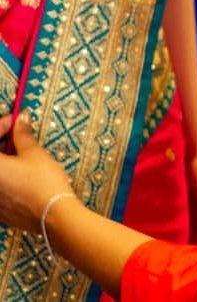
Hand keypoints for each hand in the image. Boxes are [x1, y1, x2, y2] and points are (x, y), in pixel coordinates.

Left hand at [0, 113, 74, 232]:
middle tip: (14, 135)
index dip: (2, 126)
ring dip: (4, 161)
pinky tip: (19, 174)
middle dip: (1, 143)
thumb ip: (22, 135)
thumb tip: (20, 118)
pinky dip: (5, 178)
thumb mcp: (34, 154)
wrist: (54, 216)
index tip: (15, 121)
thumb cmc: (44, 184)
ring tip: (18, 154)